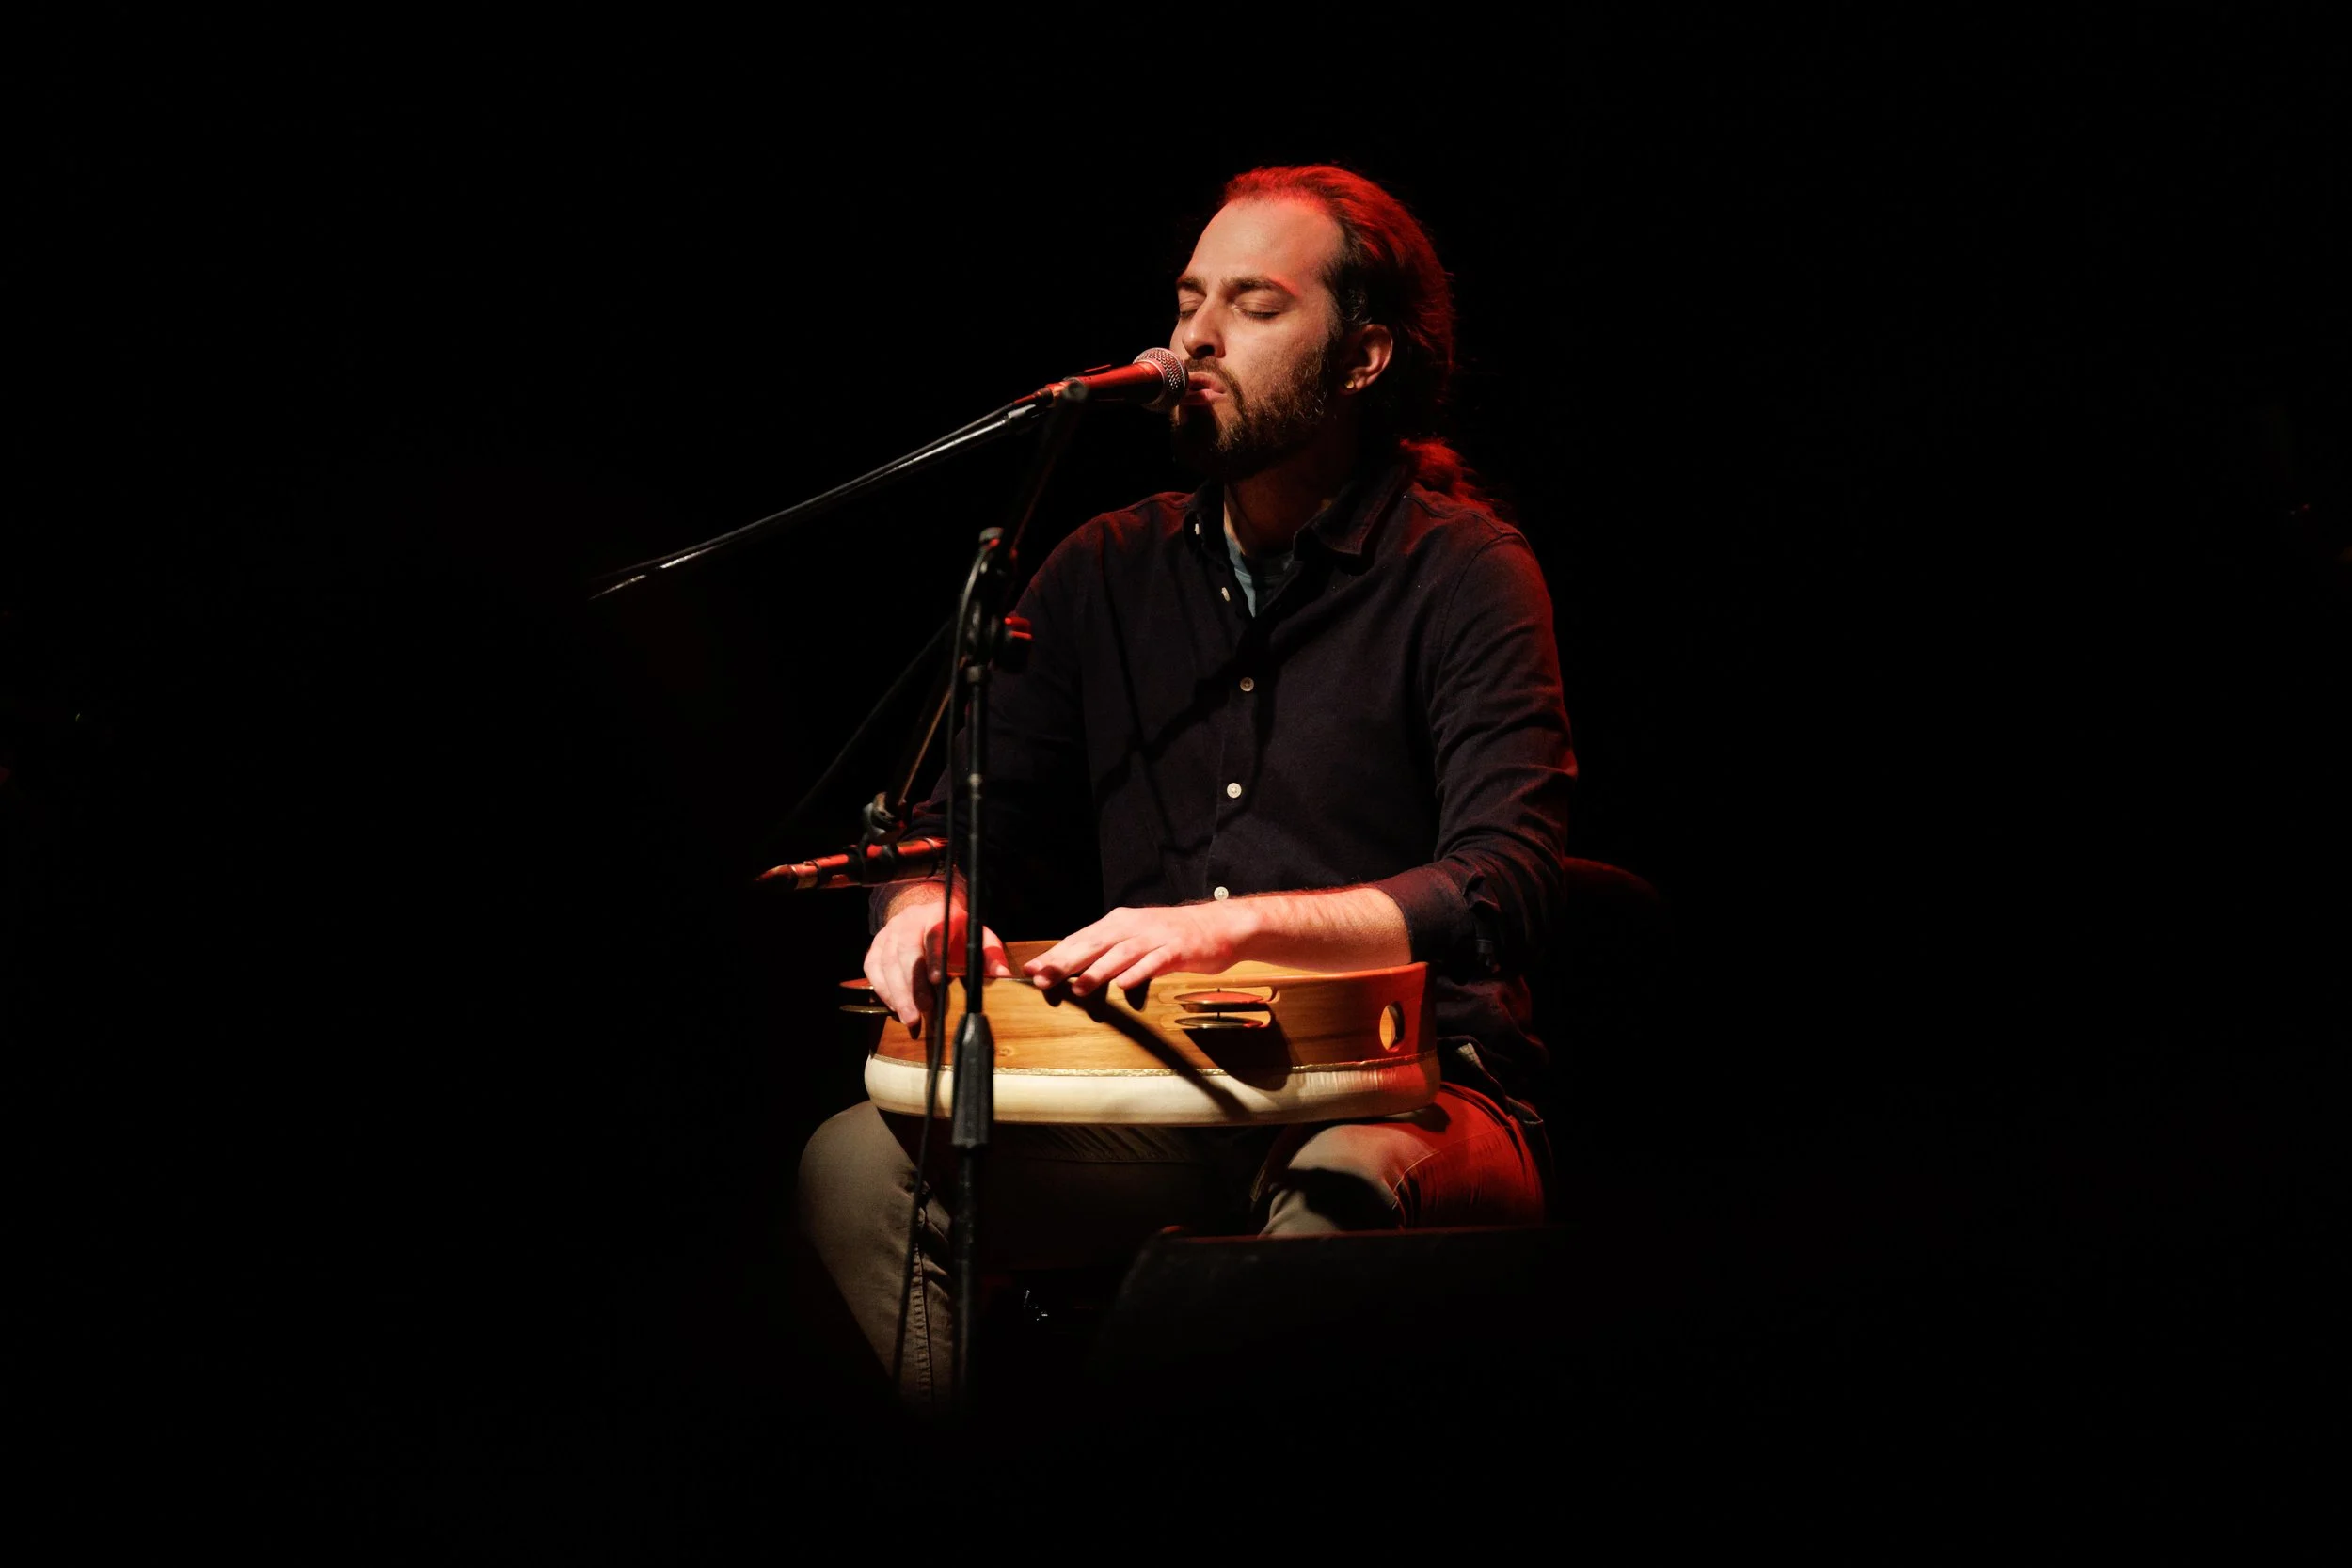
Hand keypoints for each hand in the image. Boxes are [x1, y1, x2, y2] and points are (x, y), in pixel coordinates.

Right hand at [863, 899, 1010, 1030]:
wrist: (927, 913)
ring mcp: (889, 932)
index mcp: (938, 913)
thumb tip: (1003, 975)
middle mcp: (909, 920)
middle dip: (914, 984)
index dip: (934, 956)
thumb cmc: (956, 932)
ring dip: (898, 993)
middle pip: (906, 950)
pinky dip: (883, 990)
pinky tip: (896, 1008)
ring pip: (887, 962)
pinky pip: (873, 969)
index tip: (938, 981)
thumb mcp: (978, 937)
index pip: (934, 932)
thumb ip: (990, 955)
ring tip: (911, 1018)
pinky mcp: (876, 946)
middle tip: (923, 1010)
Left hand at [1022, 902, 1248, 997]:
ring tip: (1078, 987)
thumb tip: (1073, 967)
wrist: (1218, 926)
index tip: (1031, 969)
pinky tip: (1124, 984)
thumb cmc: (1173, 936)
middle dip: (1066, 962)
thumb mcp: (1136, 937)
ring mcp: (1155, 937)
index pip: (1081, 938)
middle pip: (1094, 944)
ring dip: (1098, 970)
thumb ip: (1108, 950)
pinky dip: (1138, 973)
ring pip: (1121, 953)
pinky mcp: (1177, 950)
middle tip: (1043, 978)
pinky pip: (1154, 962)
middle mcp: (1133, 927)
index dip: (1055, 954)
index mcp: (1119, 923)